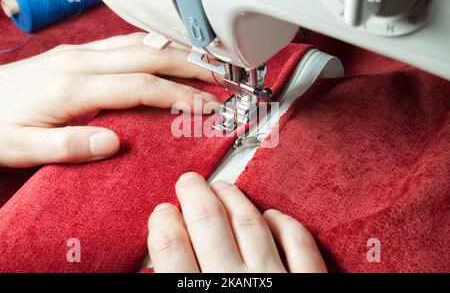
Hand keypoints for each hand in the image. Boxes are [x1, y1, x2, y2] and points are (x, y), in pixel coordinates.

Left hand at [0, 33, 218, 167]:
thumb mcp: (24, 149)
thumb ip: (71, 147)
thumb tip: (114, 143)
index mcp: (73, 87)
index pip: (141, 86)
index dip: (179, 95)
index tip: (205, 106)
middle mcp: (80, 62)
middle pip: (148, 56)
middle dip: (190, 65)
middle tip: (219, 76)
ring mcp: (79, 53)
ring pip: (138, 43)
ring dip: (175, 51)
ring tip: (203, 61)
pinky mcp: (76, 53)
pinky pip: (123, 41)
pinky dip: (152, 45)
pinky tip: (165, 52)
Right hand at [148, 172, 326, 272]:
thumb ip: (172, 281)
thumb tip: (154, 266)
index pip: (170, 248)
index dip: (162, 224)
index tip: (163, 212)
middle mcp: (236, 283)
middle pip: (209, 222)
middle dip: (194, 194)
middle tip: (189, 182)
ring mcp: (276, 281)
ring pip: (250, 224)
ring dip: (234, 199)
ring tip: (224, 187)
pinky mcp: (310, 284)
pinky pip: (299, 245)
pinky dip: (285, 226)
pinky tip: (273, 216)